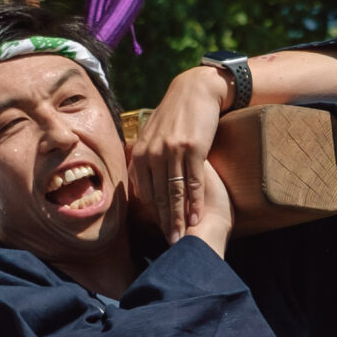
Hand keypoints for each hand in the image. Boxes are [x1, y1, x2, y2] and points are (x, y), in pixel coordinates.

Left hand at [132, 64, 229, 242]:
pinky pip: (193, 181)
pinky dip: (195, 202)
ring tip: (183, 238)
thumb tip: (140, 179)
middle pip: (159, 197)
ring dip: (179, 219)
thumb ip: (146, 156)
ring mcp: (172, 152)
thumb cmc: (175, 114)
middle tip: (171, 246)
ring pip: (175, 193)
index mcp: (140, 152)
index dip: (154, 215)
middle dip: (165, 223)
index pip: (145, 192)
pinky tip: (196, 216)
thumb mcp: (153, 133)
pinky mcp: (193, 149)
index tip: (161, 232)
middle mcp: (153, 154)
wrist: (196, 90)